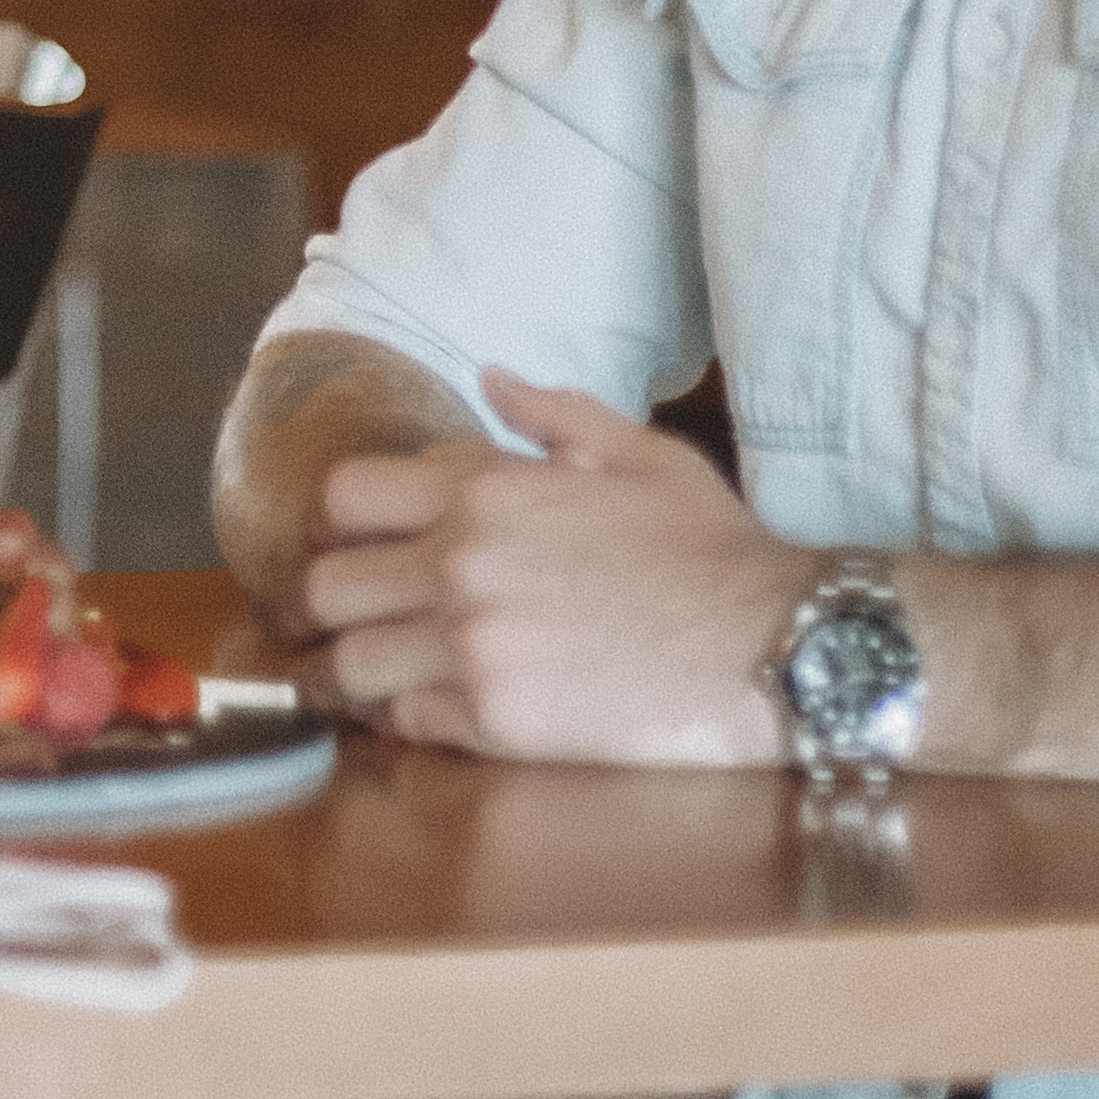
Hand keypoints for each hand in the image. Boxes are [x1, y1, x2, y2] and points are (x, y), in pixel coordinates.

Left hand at [301, 369, 810, 766]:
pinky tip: (424, 708)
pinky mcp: (492, 719)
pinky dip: (401, 717)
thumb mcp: (642, 454)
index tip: (345, 544)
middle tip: (344, 619)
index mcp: (485, 491)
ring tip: (366, 675)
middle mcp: (461, 564)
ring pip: (345, 665)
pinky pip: (399, 721)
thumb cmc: (713, 550)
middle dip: (326, 603)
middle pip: (322, 587)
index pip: (342, 496)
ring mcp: (471, 646)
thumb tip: (489, 378)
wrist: (776, 644)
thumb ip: (553, 415)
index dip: (333, 523)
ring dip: (348, 670)